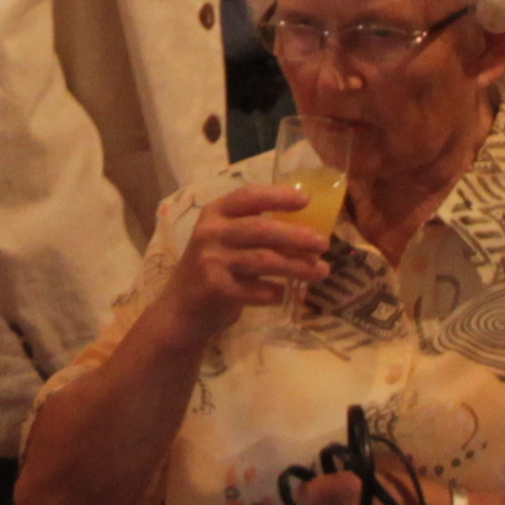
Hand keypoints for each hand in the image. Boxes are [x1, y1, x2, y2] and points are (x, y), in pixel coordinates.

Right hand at [163, 183, 329, 337]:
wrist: (181, 309)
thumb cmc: (212, 267)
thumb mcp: (224, 239)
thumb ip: (252, 228)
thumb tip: (306, 227)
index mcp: (215, 213)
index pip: (248, 196)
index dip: (278, 196)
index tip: (306, 200)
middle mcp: (211, 233)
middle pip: (261, 229)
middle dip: (296, 236)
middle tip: (323, 243)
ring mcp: (212, 262)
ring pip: (264, 260)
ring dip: (297, 266)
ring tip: (322, 271)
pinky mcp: (217, 289)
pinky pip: (257, 290)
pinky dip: (278, 292)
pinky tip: (291, 293)